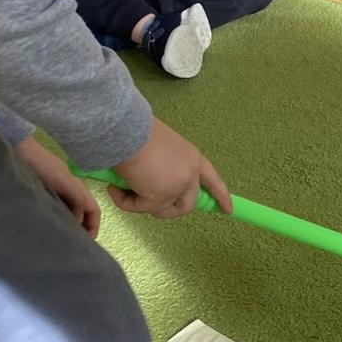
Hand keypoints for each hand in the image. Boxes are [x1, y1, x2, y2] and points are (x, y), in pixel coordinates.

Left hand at [16, 137, 100, 236]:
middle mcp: (69, 191)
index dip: (94, 227)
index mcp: (78, 188)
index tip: (86, 244)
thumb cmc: (42, 165)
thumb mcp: (64, 182)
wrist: (18, 151)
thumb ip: (76, 200)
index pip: (93, 211)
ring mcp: (55, 192)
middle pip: (82, 213)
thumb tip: (77, 221)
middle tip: (71, 245)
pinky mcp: (41, 193)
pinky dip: (55, 219)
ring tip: (58, 238)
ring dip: (67, 225)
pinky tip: (45, 225)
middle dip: (81, 229)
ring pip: (67, 212)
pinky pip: (54, 210)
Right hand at [110, 118, 232, 218]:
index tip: (228, 209)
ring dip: (140, 204)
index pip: (213, 181)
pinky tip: (114, 187)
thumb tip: (151, 182)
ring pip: (160, 209)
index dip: (220, 196)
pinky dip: (124, 201)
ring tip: (123, 189)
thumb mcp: (164, 148)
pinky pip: (139, 208)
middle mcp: (190, 175)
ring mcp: (176, 188)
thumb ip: (167, 165)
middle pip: (187, 205)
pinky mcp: (158, 197)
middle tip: (149, 208)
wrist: (126, 130)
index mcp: (193, 158)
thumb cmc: (138, 132)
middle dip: (168, 211)